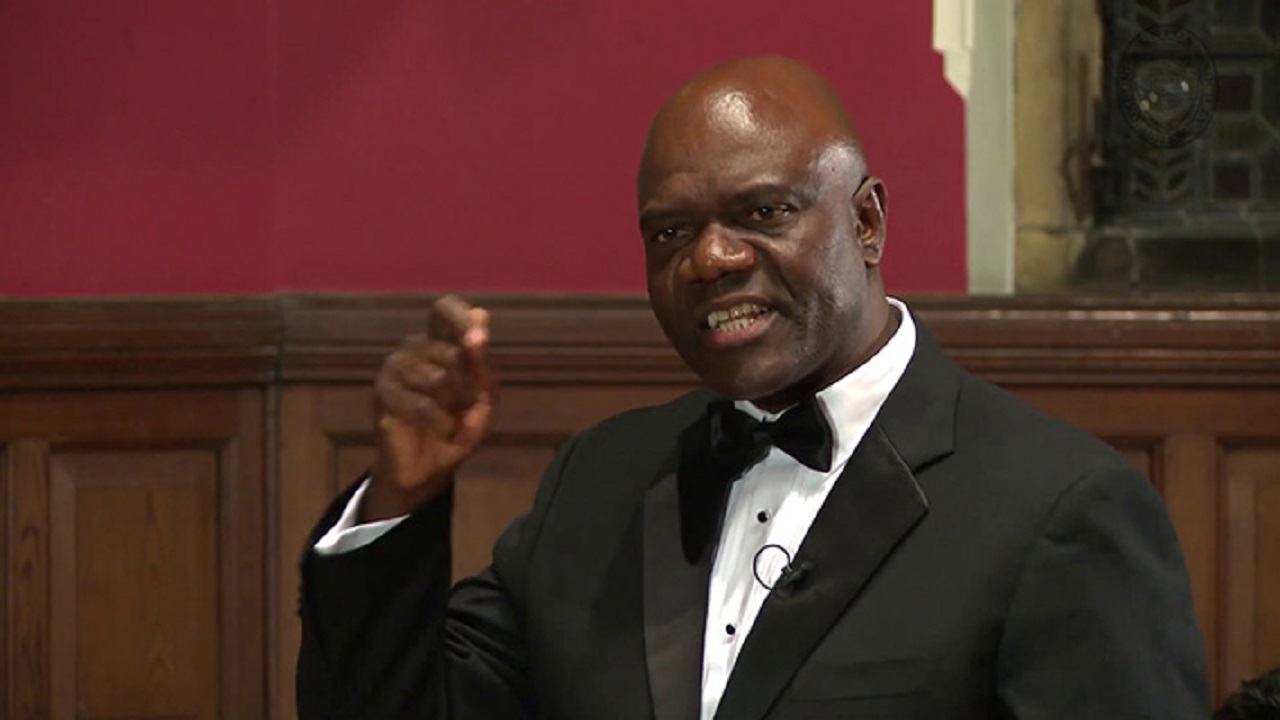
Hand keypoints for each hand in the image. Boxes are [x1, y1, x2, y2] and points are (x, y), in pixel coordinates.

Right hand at [362, 295, 496, 521]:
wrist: (427, 470)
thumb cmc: (457, 428)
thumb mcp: (483, 402)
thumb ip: (482, 370)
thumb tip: (477, 337)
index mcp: (440, 341)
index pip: (445, 309)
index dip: (463, 318)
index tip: (481, 341)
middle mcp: (414, 347)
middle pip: (453, 352)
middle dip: (470, 387)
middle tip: (466, 409)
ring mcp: (395, 367)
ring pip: (440, 378)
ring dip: (456, 406)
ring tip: (450, 420)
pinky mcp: (382, 393)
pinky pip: (424, 404)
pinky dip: (442, 423)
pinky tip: (440, 430)